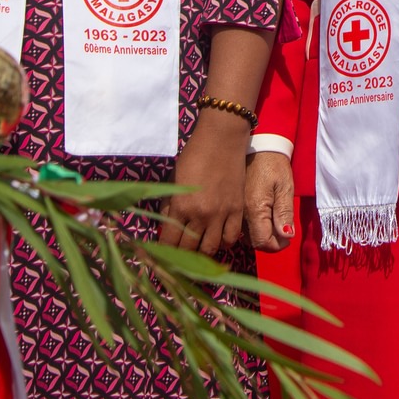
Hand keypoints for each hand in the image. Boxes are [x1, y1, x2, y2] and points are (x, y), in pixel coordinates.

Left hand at [161, 112, 251, 253]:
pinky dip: (224, 244)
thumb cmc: (193, 156)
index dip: (163, 253)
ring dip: (202, 255)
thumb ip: (170, 205)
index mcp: (181, 207)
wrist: (222, 139)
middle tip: (177, 259)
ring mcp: (222, 214)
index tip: (161, 257)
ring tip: (197, 252)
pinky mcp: (238, 210)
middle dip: (180, 258)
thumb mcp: (174, 181)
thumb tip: (166, 226)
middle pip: (189, 250)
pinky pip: (231, 238)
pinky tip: (218, 240)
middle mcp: (201, 215)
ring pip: (211, 249)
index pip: (169, 242)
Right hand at [243, 150, 296, 252]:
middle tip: (283, 228)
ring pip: (246, 236)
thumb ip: (284, 213)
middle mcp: (239, 213)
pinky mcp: (232, 206)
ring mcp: (233, 211)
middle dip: (270, 241)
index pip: (263, 242)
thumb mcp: (285, 186)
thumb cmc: (274, 164)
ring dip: (261, 234)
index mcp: (254, 209)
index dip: (277, 246)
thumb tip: (286, 236)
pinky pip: (240, 227)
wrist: (257, 146)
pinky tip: (262, 216)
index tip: (287, 238)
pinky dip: (252, 228)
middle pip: (254, 242)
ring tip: (273, 220)